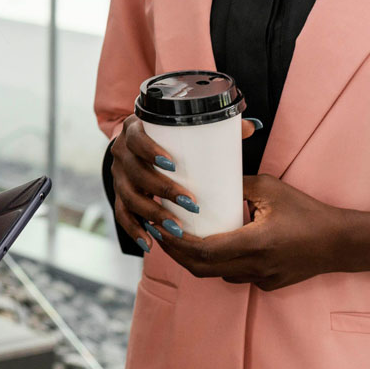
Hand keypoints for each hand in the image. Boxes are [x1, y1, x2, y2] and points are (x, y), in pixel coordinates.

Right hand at [109, 116, 259, 248]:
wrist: (139, 143)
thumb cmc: (169, 136)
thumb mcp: (185, 127)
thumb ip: (215, 126)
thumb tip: (251, 127)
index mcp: (134, 130)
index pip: (135, 139)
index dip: (149, 151)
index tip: (172, 164)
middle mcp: (121, 154)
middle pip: (133, 172)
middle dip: (160, 189)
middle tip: (190, 202)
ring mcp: (118, 176)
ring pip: (128, 197)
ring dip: (151, 213)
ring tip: (176, 227)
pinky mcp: (120, 196)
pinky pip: (122, 215)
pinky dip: (135, 230)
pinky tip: (150, 243)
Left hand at [157, 175, 348, 289]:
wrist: (340, 242)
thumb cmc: (306, 211)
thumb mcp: (269, 188)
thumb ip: (235, 184)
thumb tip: (205, 179)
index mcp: (255, 243)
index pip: (203, 251)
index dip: (177, 242)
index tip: (161, 226)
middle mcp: (255, 267)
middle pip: (201, 269)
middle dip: (176, 253)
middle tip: (160, 233)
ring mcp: (262, 279)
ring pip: (216, 274)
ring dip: (196, 259)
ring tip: (181, 238)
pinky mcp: (268, 284)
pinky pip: (234, 275)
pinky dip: (219, 263)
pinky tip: (214, 246)